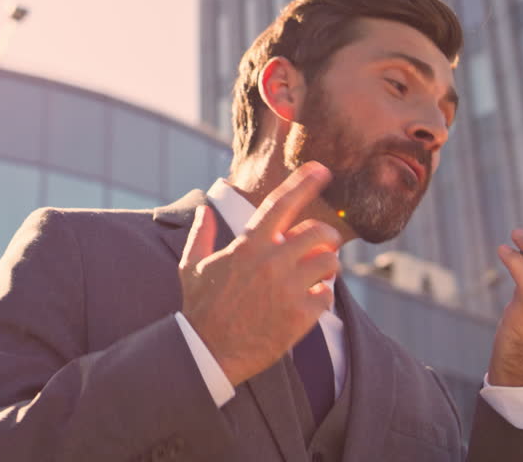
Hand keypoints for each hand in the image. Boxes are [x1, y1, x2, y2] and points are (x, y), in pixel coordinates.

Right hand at [178, 163, 341, 386]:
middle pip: (319, 233)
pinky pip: (328, 295)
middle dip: (326, 237)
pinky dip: (323, 297)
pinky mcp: (300, 315)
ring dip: (327, 267)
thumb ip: (200, 235)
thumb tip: (203, 210)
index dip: (303, 183)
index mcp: (248, 246)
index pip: (281, 204)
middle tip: (323, 245)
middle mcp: (271, 262)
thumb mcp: (192, 267)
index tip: (321, 169)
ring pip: (330, 263)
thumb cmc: (200, 308)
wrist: (208, 352)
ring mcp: (288, 288)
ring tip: (316, 276)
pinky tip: (309, 303)